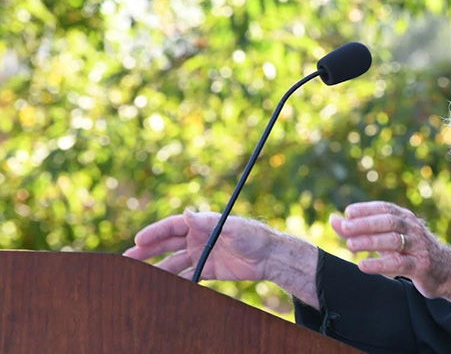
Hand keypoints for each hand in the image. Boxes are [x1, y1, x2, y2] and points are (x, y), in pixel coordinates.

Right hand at [124, 210, 320, 306]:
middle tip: (127, 260)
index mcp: (201, 224)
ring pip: (173, 261)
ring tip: (139, 278)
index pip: (172, 226)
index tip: (138, 240)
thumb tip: (186, 212)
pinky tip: (162, 289)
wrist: (270, 256)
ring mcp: (201, 254)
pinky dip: (174, 282)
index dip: (154, 232)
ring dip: (157, 269)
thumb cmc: (253, 236)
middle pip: (166, 244)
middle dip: (147, 251)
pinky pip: (186, 276)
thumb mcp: (232, 227)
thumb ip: (209, 223)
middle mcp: (197, 238)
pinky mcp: (207, 269)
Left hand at [331, 201, 450, 308]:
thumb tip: (333, 220)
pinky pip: (399, 264)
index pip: (385, 208)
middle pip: (388, 221)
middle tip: (345, 228)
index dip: (367, 209)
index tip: (348, 212)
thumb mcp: (387, 238)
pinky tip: (363, 266)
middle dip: (365, 223)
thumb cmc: (410, 251)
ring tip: (350, 245)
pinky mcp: (421, 266)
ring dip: (370, 241)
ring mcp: (418, 247)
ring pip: (393, 240)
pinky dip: (380, 264)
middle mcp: (413, 228)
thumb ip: (360, 229)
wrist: (446, 270)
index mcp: (405, 218)